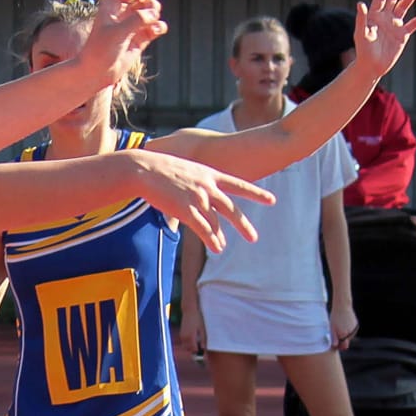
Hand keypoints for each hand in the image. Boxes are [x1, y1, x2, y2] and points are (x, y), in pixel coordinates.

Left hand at [82, 0, 167, 85]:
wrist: (97, 73)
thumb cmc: (100, 51)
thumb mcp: (117, 32)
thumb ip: (136, 20)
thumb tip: (154, 14)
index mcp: (111, 4)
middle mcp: (122, 12)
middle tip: (143, 8)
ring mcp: (132, 25)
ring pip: (151, 9)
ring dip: (155, 12)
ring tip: (150, 22)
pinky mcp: (140, 39)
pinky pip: (156, 26)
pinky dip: (159, 27)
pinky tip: (155, 31)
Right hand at [131, 151, 272, 251]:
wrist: (144, 168)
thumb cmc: (161, 168)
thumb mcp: (187, 169)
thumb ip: (199, 181)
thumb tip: (204, 193)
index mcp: (210, 174)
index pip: (239, 185)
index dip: (256, 193)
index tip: (271, 200)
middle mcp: (208, 186)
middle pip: (231, 208)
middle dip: (243, 224)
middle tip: (253, 238)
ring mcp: (197, 198)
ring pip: (215, 222)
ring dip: (219, 236)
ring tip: (222, 246)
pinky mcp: (186, 209)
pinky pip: (203, 228)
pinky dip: (211, 239)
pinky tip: (217, 248)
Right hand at [176, 304, 205, 362]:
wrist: (189, 310)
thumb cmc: (198, 319)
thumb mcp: (202, 329)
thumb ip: (202, 340)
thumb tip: (203, 349)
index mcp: (190, 337)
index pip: (194, 350)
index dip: (199, 352)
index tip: (203, 351)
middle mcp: (184, 338)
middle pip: (189, 350)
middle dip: (195, 350)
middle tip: (201, 348)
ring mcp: (182, 336)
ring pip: (186, 347)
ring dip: (191, 347)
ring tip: (198, 342)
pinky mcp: (181, 334)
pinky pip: (185, 343)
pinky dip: (189, 343)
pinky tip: (194, 338)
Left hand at [329, 298, 358, 350]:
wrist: (342, 306)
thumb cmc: (335, 317)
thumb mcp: (332, 328)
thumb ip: (334, 338)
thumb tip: (334, 347)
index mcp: (344, 335)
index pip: (344, 347)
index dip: (340, 347)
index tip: (336, 344)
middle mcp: (351, 333)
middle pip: (347, 342)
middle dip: (342, 340)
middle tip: (336, 333)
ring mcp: (354, 329)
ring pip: (349, 336)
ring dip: (345, 334)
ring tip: (340, 326)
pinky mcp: (356, 325)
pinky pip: (352, 331)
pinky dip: (348, 330)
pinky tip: (344, 323)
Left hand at [353, 0, 415, 77]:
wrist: (371, 66)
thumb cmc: (363, 50)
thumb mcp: (361, 33)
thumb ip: (361, 18)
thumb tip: (360, 3)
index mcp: (374, 15)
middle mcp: (385, 17)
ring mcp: (394, 25)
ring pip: (404, 8)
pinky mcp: (402, 35)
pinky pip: (414, 24)